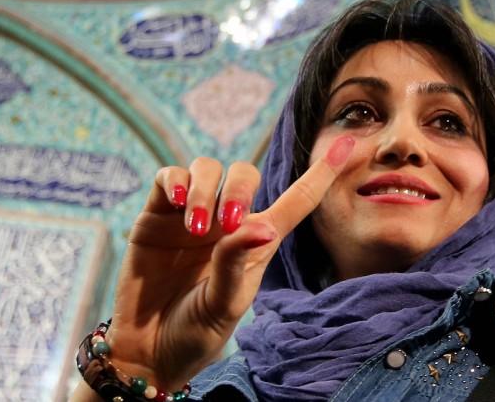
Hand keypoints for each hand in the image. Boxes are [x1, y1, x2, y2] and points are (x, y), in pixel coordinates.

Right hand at [99, 135, 353, 390]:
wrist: (148, 350)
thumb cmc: (195, 332)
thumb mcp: (225, 305)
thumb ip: (237, 264)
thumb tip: (261, 227)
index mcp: (258, 241)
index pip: (296, 200)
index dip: (321, 173)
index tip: (347, 144)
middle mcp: (227, 222)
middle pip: (245, 174)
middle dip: (239, 190)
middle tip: (226, 223)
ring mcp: (192, 215)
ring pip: (207, 169)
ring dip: (206, 190)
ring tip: (196, 228)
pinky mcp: (156, 216)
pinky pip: (168, 178)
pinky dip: (175, 181)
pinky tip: (177, 201)